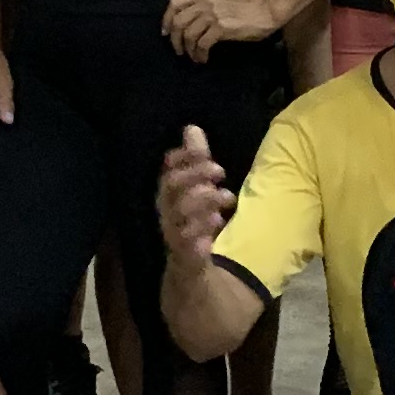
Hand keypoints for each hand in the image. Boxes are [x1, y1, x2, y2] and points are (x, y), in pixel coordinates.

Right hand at [157, 121, 233, 263]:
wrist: (186, 266)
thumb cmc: (191, 219)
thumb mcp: (196, 188)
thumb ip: (195, 160)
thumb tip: (192, 128)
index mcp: (169, 191)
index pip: (169, 168)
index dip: (184, 155)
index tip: (201, 148)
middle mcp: (166, 209)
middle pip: (173, 186)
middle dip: (196, 173)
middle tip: (220, 171)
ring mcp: (173, 231)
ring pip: (180, 212)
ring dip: (205, 201)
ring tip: (227, 198)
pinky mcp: (184, 254)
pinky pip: (187, 243)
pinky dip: (201, 232)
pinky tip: (218, 222)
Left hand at [162, 0, 272, 59]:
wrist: (263, 12)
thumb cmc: (244, 2)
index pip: (175, 3)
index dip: (166, 19)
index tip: (166, 33)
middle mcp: (205, 2)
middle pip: (179, 22)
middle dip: (175, 40)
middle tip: (180, 51)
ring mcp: (213, 15)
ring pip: (189, 35)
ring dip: (189, 50)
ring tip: (194, 57)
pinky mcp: (221, 28)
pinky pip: (202, 44)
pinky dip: (200, 54)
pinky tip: (203, 58)